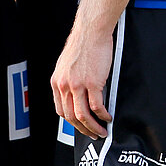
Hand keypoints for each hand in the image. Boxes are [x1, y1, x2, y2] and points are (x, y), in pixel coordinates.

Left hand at [52, 20, 114, 138]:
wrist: (91, 31)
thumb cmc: (83, 44)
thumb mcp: (67, 65)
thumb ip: (69, 81)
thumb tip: (77, 96)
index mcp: (56, 82)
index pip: (61, 110)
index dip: (71, 122)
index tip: (80, 127)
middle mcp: (64, 85)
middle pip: (71, 117)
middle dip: (83, 129)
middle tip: (93, 134)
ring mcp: (77, 85)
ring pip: (83, 115)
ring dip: (94, 127)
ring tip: (102, 131)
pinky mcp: (93, 83)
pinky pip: (97, 106)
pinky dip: (103, 116)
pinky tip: (108, 117)